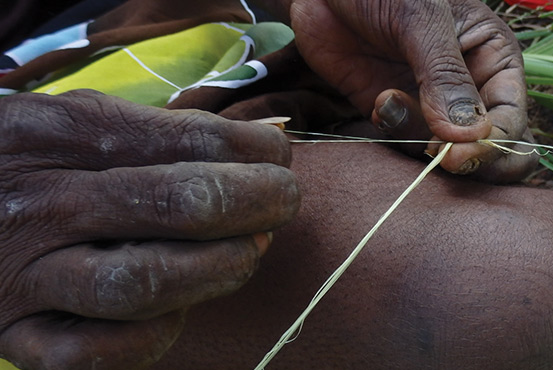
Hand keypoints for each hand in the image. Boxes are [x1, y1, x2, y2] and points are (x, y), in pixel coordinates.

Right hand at [0, 90, 299, 368]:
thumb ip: (163, 131)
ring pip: (144, 283)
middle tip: (282, 202)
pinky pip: (93, 354)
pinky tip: (180, 310)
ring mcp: (25, 275)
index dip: (255, 151)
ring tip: (247, 252)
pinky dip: (154, 336)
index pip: (188, 140)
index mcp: (60, 134)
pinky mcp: (15, 334)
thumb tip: (266, 141)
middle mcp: (42, 204)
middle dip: (256, 203)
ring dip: (218, 269)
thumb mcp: (78, 120)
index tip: (279, 157)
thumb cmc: (29, 162)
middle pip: (178, 206)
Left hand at [288, 0, 537, 181]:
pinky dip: (392, 134)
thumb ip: (445, 76)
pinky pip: (407, 146)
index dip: (492, 146)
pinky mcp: (396, 113)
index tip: (456, 156)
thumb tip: (473, 134)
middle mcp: (472, 86)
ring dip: (415, 139)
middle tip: (439, 157)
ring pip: (446, 153)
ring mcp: (434, 104)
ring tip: (387, 100)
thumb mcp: (420, 20)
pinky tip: (377, 102)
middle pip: (495, 150)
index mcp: (494, 58)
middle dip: (469, 161)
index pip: (512, 119)